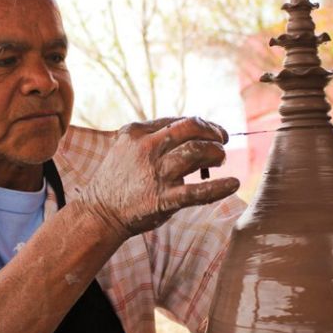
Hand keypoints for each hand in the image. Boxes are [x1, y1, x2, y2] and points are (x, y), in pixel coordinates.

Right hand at [80, 117, 239, 240]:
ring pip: (196, 152)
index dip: (201, 124)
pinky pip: (197, 192)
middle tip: (222, 140)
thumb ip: (152, 136)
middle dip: (212, 132)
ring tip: (220, 159)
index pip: (178, 120)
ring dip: (216, 153)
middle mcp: (147, 148)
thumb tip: (188, 129)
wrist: (100, 212)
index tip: (212, 131)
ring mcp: (155, 173)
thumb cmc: (118, 179)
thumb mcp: (127, 148)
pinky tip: (233, 183)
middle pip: (190, 128)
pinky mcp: (162, 199)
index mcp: (137, 132)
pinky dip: (219, 187)